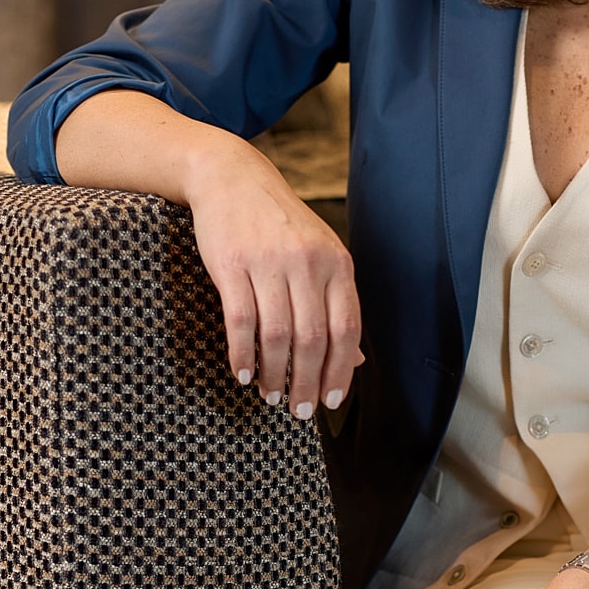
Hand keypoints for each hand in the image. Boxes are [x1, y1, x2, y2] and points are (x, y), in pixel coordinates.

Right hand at [185, 134, 362, 415]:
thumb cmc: (279, 225)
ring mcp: (269, 263)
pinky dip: (242, 354)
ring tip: (271, 396)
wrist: (232, 178)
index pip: (347, 329)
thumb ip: (337, 305)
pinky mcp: (232, 265)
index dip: (341, 371)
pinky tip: (242, 373)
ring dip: (275, 374)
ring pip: (278, 334)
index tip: (332, 401)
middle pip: (314, 339)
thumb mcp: (320, 256)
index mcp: (337, 264)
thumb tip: (356, 362)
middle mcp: (308, 263)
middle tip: (300, 411)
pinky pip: (241, 321)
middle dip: (308, 382)